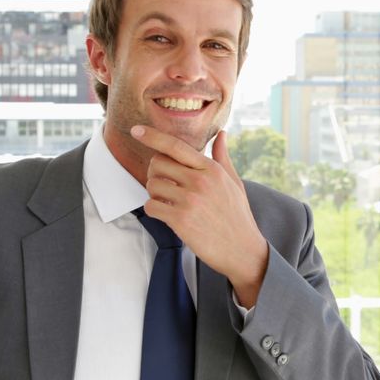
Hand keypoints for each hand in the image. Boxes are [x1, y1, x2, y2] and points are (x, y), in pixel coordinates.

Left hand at [131, 125, 268, 306]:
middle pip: (158, 164)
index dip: (153, 136)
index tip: (136, 130)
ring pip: (152, 185)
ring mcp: (190, 200)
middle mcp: (200, 181)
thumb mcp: (234, 183)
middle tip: (166, 185)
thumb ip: (223, 157)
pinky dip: (154, 209)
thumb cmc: (237, 216)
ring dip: (155, 193)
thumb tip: (221, 133)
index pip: (176, 146)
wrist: (242, 249)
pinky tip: (167, 214)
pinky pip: (151, 206)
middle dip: (156, 173)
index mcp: (212, 169)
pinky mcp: (180, 220)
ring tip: (170, 202)